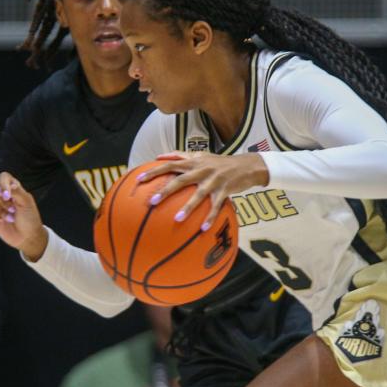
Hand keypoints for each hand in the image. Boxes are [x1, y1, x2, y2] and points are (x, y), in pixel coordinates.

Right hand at [0, 172, 46, 259]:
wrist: (26, 237)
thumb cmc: (30, 219)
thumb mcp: (27, 203)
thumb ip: (18, 192)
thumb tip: (10, 185)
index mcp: (14, 188)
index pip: (4, 177)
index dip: (3, 184)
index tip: (9, 195)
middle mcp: (3, 194)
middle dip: (1, 198)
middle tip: (11, 208)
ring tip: (9, 215)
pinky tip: (1, 220)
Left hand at [137, 152, 268, 231]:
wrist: (247, 165)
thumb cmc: (220, 162)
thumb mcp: (201, 155)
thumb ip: (180, 156)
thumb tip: (159, 156)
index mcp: (193, 162)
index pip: (170, 164)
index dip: (154, 171)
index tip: (139, 180)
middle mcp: (202, 170)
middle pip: (180, 180)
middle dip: (165, 190)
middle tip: (152, 201)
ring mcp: (214, 180)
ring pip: (198, 195)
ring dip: (188, 208)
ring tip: (176, 219)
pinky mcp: (225, 190)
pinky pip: (216, 206)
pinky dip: (210, 218)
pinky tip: (203, 230)